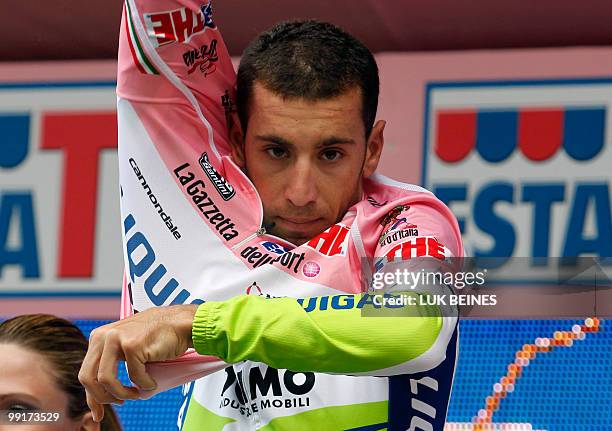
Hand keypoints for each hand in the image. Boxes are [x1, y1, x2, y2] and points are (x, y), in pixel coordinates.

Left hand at [78, 304, 198, 421]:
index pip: (86, 372)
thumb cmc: (158, 336)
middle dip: (103, 398)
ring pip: (106, 381)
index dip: (92, 397)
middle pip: (88, 378)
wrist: (181, 323)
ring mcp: (116, 338)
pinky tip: (152, 382)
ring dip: (123, 393)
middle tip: (121, 403)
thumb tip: (102, 393)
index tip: (98, 413)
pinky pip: (133, 377)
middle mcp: (104, 336)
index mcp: (99, 337)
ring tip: (137, 393)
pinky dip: (145, 384)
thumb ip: (111, 362)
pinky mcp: (132, 345)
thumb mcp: (126, 347)